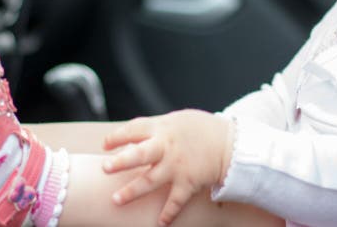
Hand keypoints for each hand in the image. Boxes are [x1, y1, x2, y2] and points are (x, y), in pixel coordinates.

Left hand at [102, 109, 233, 225]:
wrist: (231, 142)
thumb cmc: (201, 129)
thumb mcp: (177, 120)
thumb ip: (156, 128)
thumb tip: (132, 138)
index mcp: (163, 128)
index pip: (134, 129)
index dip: (118, 136)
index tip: (105, 144)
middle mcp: (168, 147)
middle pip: (140, 154)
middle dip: (121, 162)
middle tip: (105, 168)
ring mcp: (177, 166)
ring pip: (150, 181)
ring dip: (133, 191)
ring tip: (116, 200)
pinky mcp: (189, 182)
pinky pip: (175, 201)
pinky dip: (168, 213)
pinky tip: (161, 223)